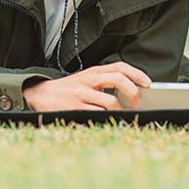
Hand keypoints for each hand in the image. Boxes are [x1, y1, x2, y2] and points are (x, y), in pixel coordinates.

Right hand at [23, 61, 151, 110]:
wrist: (41, 94)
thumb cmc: (70, 89)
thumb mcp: (88, 80)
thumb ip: (106, 82)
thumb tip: (133, 92)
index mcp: (94, 71)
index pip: (119, 66)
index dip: (136, 73)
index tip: (148, 83)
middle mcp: (89, 79)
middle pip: (117, 79)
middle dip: (132, 92)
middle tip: (138, 104)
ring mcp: (81, 93)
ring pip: (109, 101)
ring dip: (120, 111)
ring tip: (122, 117)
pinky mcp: (74, 108)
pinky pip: (96, 114)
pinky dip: (105, 118)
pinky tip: (107, 121)